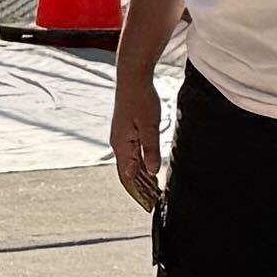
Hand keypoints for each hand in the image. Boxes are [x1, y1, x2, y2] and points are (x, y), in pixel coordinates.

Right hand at [108, 73, 163, 213]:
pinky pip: (132, 150)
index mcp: (121, 145)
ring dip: (142, 171)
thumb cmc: (141, 100)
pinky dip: (142, 158)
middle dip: (141, 183)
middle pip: (129, 170)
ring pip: (131, 160)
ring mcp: (121, 136)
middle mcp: (118, 143)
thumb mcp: (150, 126)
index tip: (152, 199)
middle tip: (158, 193)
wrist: (133, 78)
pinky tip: (151, 160)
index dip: (138, 189)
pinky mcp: (126, 129)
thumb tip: (153, 171)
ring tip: (157, 181)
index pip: (128, 175)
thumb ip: (151, 149)